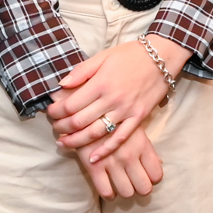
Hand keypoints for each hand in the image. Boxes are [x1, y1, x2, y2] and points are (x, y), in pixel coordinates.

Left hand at [47, 35, 185, 163]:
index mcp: (100, 83)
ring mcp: (125, 111)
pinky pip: (120, 138)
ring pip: (96, 133)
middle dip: (63, 127)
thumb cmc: (130, 55)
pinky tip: (93, 157)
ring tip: (65, 143)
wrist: (162, 57)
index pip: (71, 104)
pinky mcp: (138, 118)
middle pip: (80, 121)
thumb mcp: (103, 56)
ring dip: (77, 141)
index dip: (57, 111)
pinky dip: (106, 150)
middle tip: (55, 128)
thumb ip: (82, 71)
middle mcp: (111, 99)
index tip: (50, 113)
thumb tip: (62, 84)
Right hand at [80, 124, 163, 198]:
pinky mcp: (94, 166)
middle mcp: (129, 156)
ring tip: (121, 185)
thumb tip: (159, 163)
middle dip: (140, 188)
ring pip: (127, 192)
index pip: (156, 174)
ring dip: (125, 191)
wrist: (85, 109)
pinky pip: (106, 192)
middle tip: (134, 183)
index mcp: (142, 145)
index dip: (152, 178)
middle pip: (144, 188)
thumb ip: (146, 147)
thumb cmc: (113, 118)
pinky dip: (109, 194)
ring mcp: (112, 162)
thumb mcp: (134, 127)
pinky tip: (109, 189)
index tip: (146, 175)